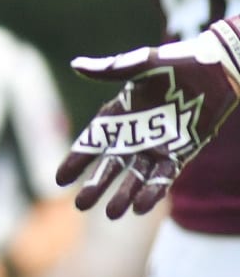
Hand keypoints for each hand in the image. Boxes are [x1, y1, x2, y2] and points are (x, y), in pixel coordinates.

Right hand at [56, 19, 239, 217]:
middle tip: (81, 206)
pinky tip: (141, 208)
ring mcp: (158, 145)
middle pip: (111, 164)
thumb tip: (75, 65)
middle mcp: (135, 132)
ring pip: (136, 175)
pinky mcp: (181, 153)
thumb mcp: (142, 64)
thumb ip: (110, 70)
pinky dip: (152, 191)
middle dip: (96, 184)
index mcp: (121, 112)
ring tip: (112, 213)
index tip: (60, 179)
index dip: (77, 159)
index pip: (93, 140)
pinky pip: (164, 177)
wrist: (216, 72)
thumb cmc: (177, 63)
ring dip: (124, 194)